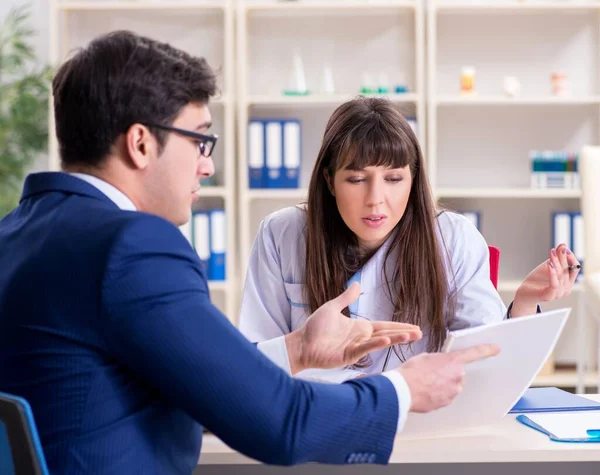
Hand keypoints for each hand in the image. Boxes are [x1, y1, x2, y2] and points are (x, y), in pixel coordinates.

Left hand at [285, 282, 421, 373]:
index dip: (399, 326)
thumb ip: (347, 298)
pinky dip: (376, 344)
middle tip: (420, 333)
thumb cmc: (315, 328)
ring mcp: (356, 348)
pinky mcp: (349, 356)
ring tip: (411, 336)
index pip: (384, 326)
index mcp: (359, 327)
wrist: (302, 343)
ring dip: (395, 339)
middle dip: (403, 333)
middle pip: (387, 334)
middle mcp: (361, 338)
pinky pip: (365, 349)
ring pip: (379, 342)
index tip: (414, 326)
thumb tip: (357, 284)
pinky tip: (386, 340)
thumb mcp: (332, 307)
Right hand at [398, 344, 499, 412]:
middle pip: (456, 373)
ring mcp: (453, 391)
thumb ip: (438, 360)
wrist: (403, 390)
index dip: (486, 350)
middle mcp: (457, 376)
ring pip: (451, 386)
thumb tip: (440, 366)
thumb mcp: (425, 357)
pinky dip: (436, 394)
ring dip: (441, 385)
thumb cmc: (412, 371)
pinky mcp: (446, 402)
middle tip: (430, 373)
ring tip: (424, 383)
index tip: (496, 349)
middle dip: (447, 373)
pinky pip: (444, 396)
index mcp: (453, 361)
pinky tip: (424, 391)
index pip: (474, 354)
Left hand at [511, 243, 580, 317]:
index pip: (575, 268)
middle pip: (567, 270)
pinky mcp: (549, 296)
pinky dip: (552, 273)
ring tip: (552, 253)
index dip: (571, 257)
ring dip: (556, 262)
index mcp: (568, 282)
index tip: (563, 247)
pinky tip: (549, 264)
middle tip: (559, 247)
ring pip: (560, 275)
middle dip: (563, 257)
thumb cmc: (537, 280)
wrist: (524, 293)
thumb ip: (556, 258)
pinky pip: (554, 284)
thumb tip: (563, 245)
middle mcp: (566, 288)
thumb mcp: (548, 266)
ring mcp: (558, 293)